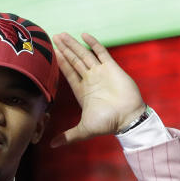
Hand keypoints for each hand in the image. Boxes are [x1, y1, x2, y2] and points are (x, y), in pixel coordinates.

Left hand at [50, 32, 145, 146]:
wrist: (128, 118)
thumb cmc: (107, 124)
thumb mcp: (84, 130)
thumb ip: (68, 136)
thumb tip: (52, 145)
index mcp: (83, 91)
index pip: (69, 73)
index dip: (61, 63)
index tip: (52, 53)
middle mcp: (91, 80)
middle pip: (75, 61)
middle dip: (65, 50)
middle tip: (54, 37)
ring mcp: (101, 72)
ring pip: (85, 54)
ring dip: (74, 45)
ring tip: (63, 35)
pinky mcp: (112, 68)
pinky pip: (101, 52)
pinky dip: (93, 44)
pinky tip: (84, 35)